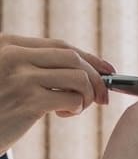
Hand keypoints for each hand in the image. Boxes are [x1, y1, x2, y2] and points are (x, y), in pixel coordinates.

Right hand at [0, 34, 115, 153]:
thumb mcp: (4, 77)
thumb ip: (31, 67)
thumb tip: (84, 70)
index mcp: (7, 45)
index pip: (59, 45)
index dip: (89, 57)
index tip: (107, 69)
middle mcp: (13, 56)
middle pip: (73, 57)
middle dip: (96, 76)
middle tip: (103, 96)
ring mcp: (20, 77)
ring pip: (77, 76)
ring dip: (86, 94)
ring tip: (75, 107)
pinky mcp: (27, 101)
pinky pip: (71, 97)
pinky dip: (76, 107)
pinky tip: (62, 114)